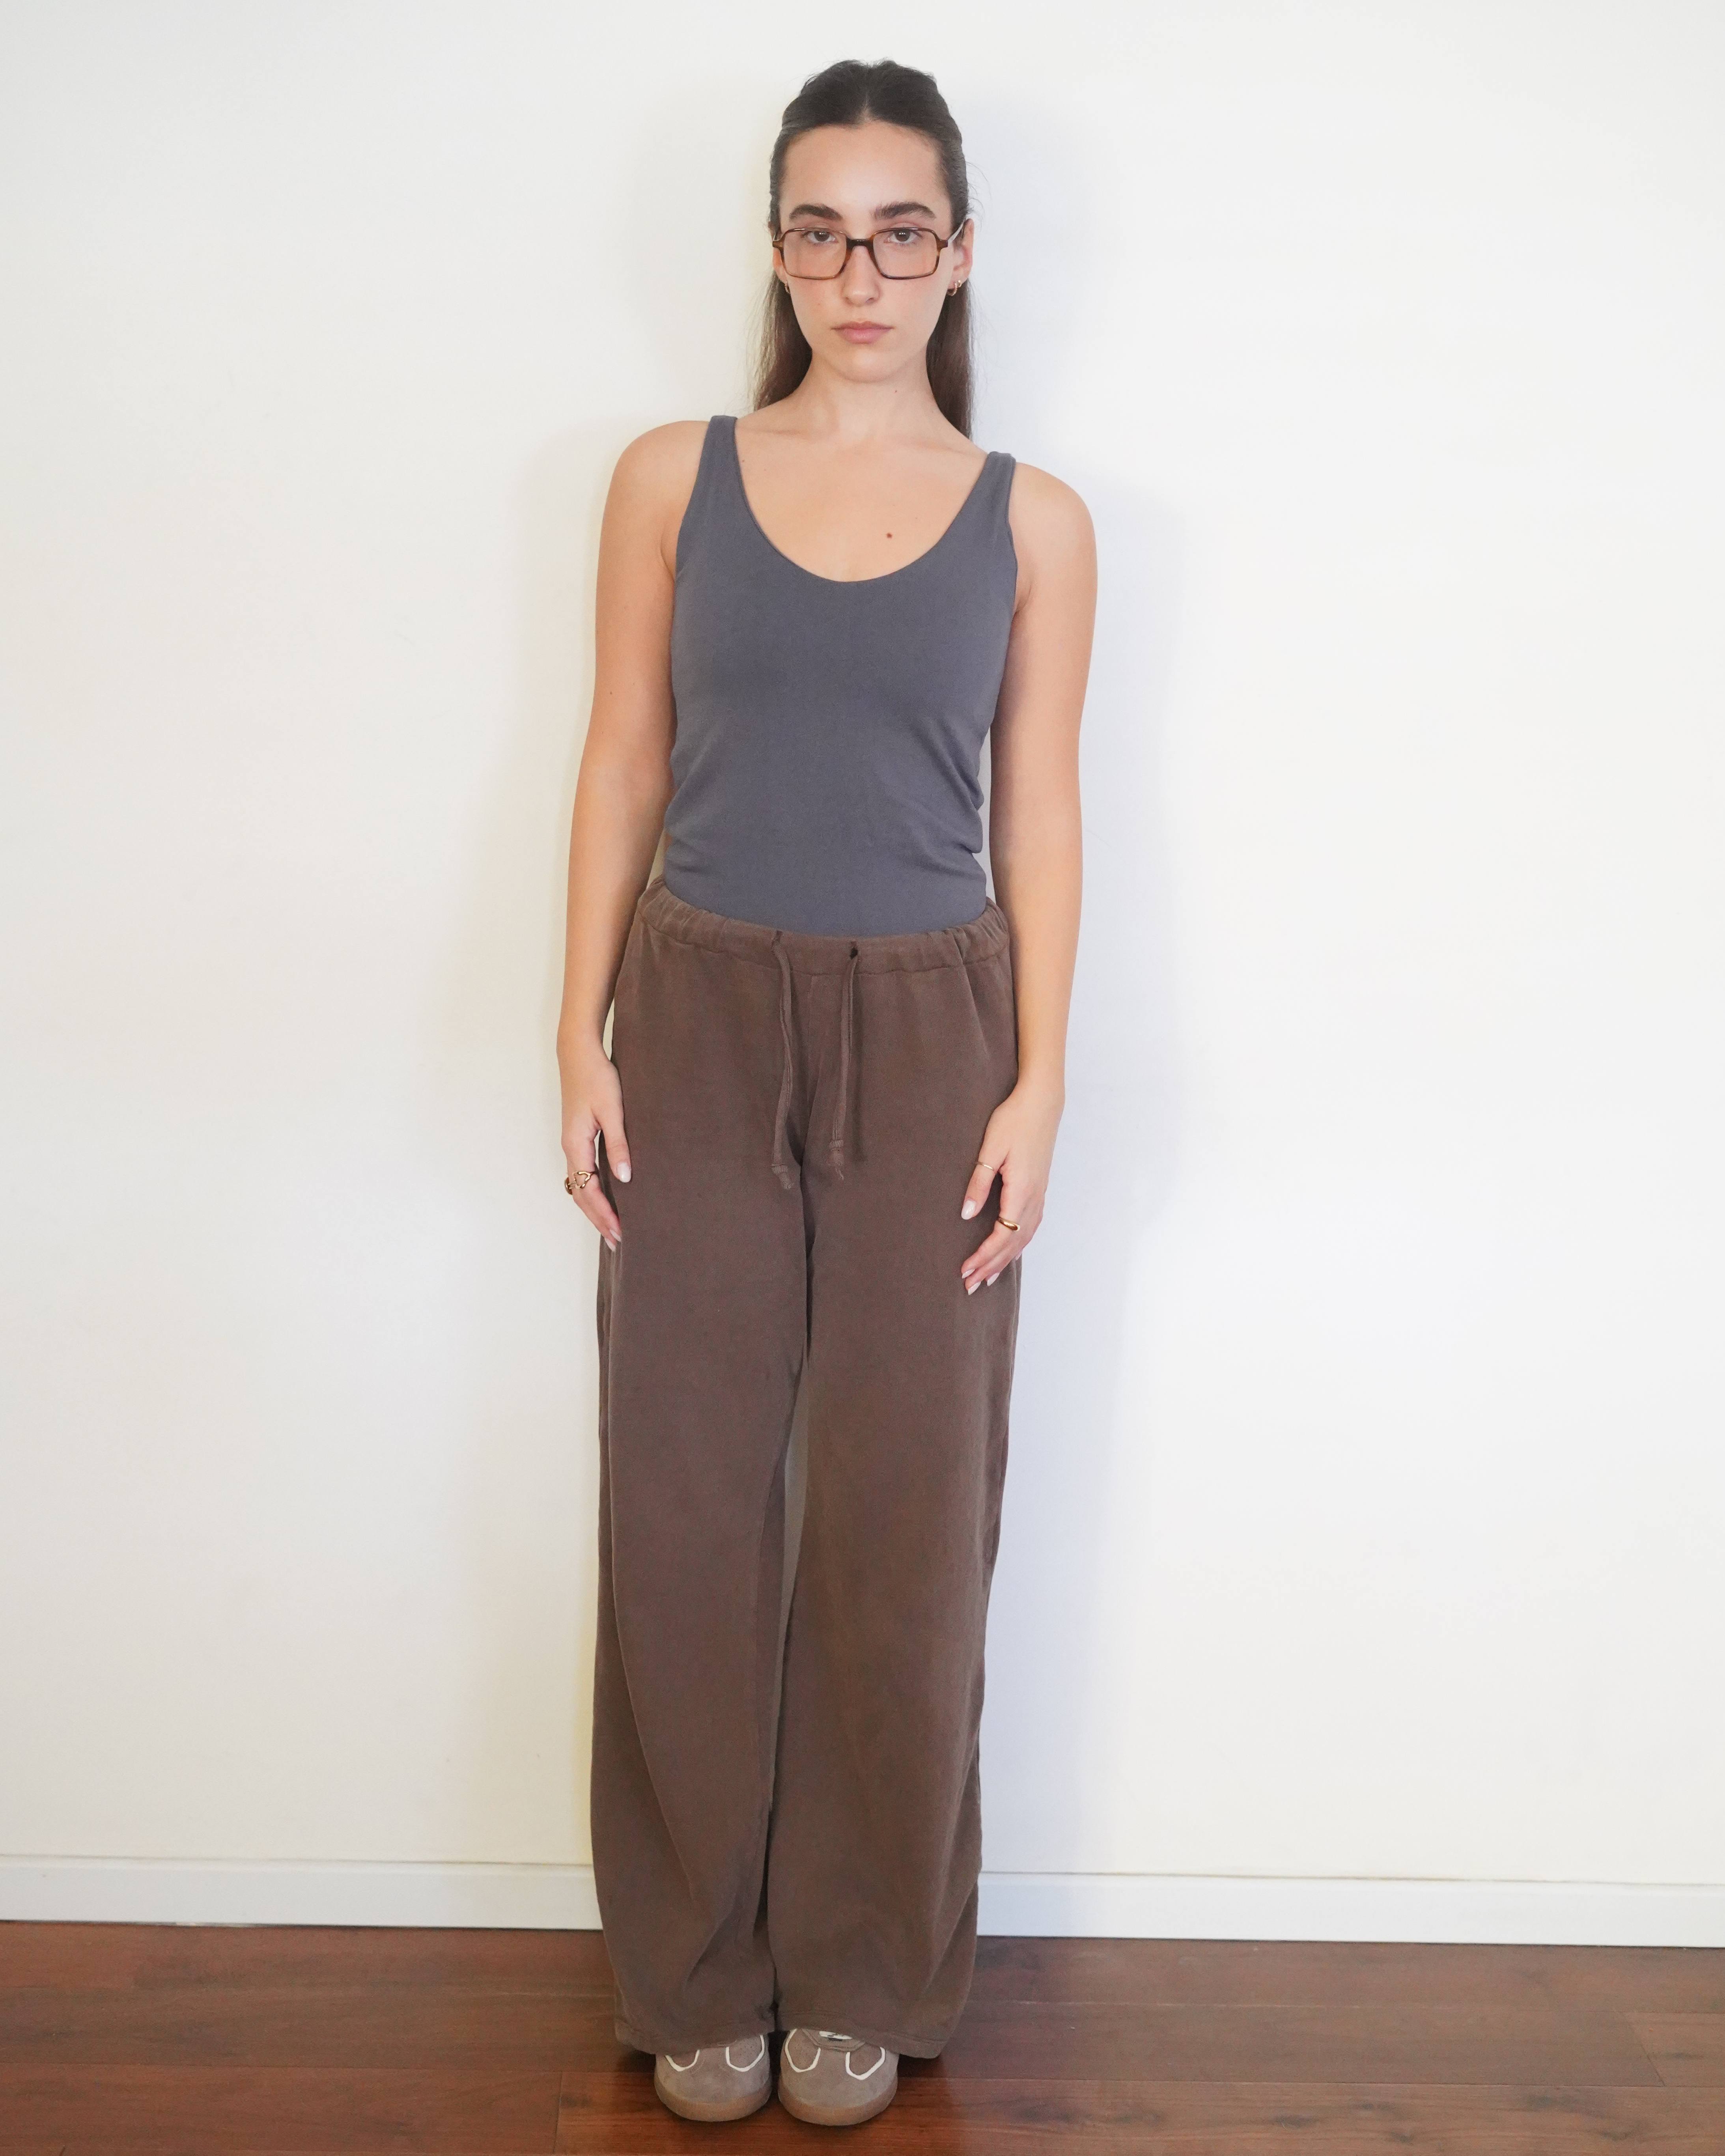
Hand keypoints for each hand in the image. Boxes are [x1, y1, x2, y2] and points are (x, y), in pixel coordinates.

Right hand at [560, 1038, 630, 1249]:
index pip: (588, 1190)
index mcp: (576, 1145)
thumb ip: (619, 1144)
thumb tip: (624, 1178)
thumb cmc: (597, 1077)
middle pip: (580, 1194)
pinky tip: (604, 1196)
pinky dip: (591, 1191)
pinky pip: (582, 1172)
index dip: (604, 1214)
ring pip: (579, 1185)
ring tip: (610, 1226)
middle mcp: (570, 1148)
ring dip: (593, 1208)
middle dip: (597, 1219)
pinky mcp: (578, 1137)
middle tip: (616, 1241)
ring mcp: (572, 1143)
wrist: (579, 1053)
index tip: (620, 1233)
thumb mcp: (613, 1110)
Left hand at [958, 1077, 1061, 1293]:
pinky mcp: (1039, 1190)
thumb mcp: (989, 1150)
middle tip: (970, 1286)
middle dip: (991, 1266)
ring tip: (986, 1278)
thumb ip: (978, 1183)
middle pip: (1013, 1244)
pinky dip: (1018, 1245)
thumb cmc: (1013, 1121)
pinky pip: (1030, 1227)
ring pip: (1023, 1238)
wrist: (1041, 1103)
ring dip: (1004, 1260)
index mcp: (1021, 1191)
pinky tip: (1009, 1252)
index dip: (983, 1256)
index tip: (965, 1270)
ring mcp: (1040, 1195)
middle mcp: (1034, 1198)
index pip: (1001, 1235)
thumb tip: (966, 1215)